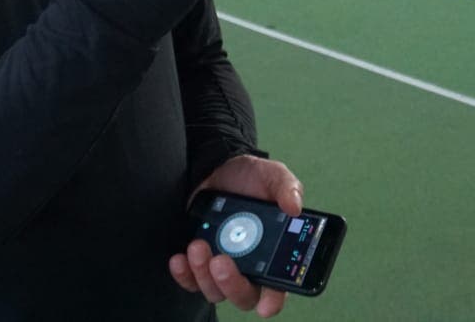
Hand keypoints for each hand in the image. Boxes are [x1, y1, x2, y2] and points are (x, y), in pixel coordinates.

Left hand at [169, 155, 303, 317]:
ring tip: (198, 245)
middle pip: (244, 296)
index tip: (266, 305)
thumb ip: (287, 189)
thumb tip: (294, 208)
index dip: (273, 300)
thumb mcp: (273, 176)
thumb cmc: (251, 178)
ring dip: (204, 274)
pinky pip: (190, 281)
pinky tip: (180, 258)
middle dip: (232, 285)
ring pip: (214, 291)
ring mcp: (222, 266)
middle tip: (221, 261)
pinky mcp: (198, 263)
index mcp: (273, 254)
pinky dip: (184, 274)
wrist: (218, 168)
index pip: (277, 288)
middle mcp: (249, 267)